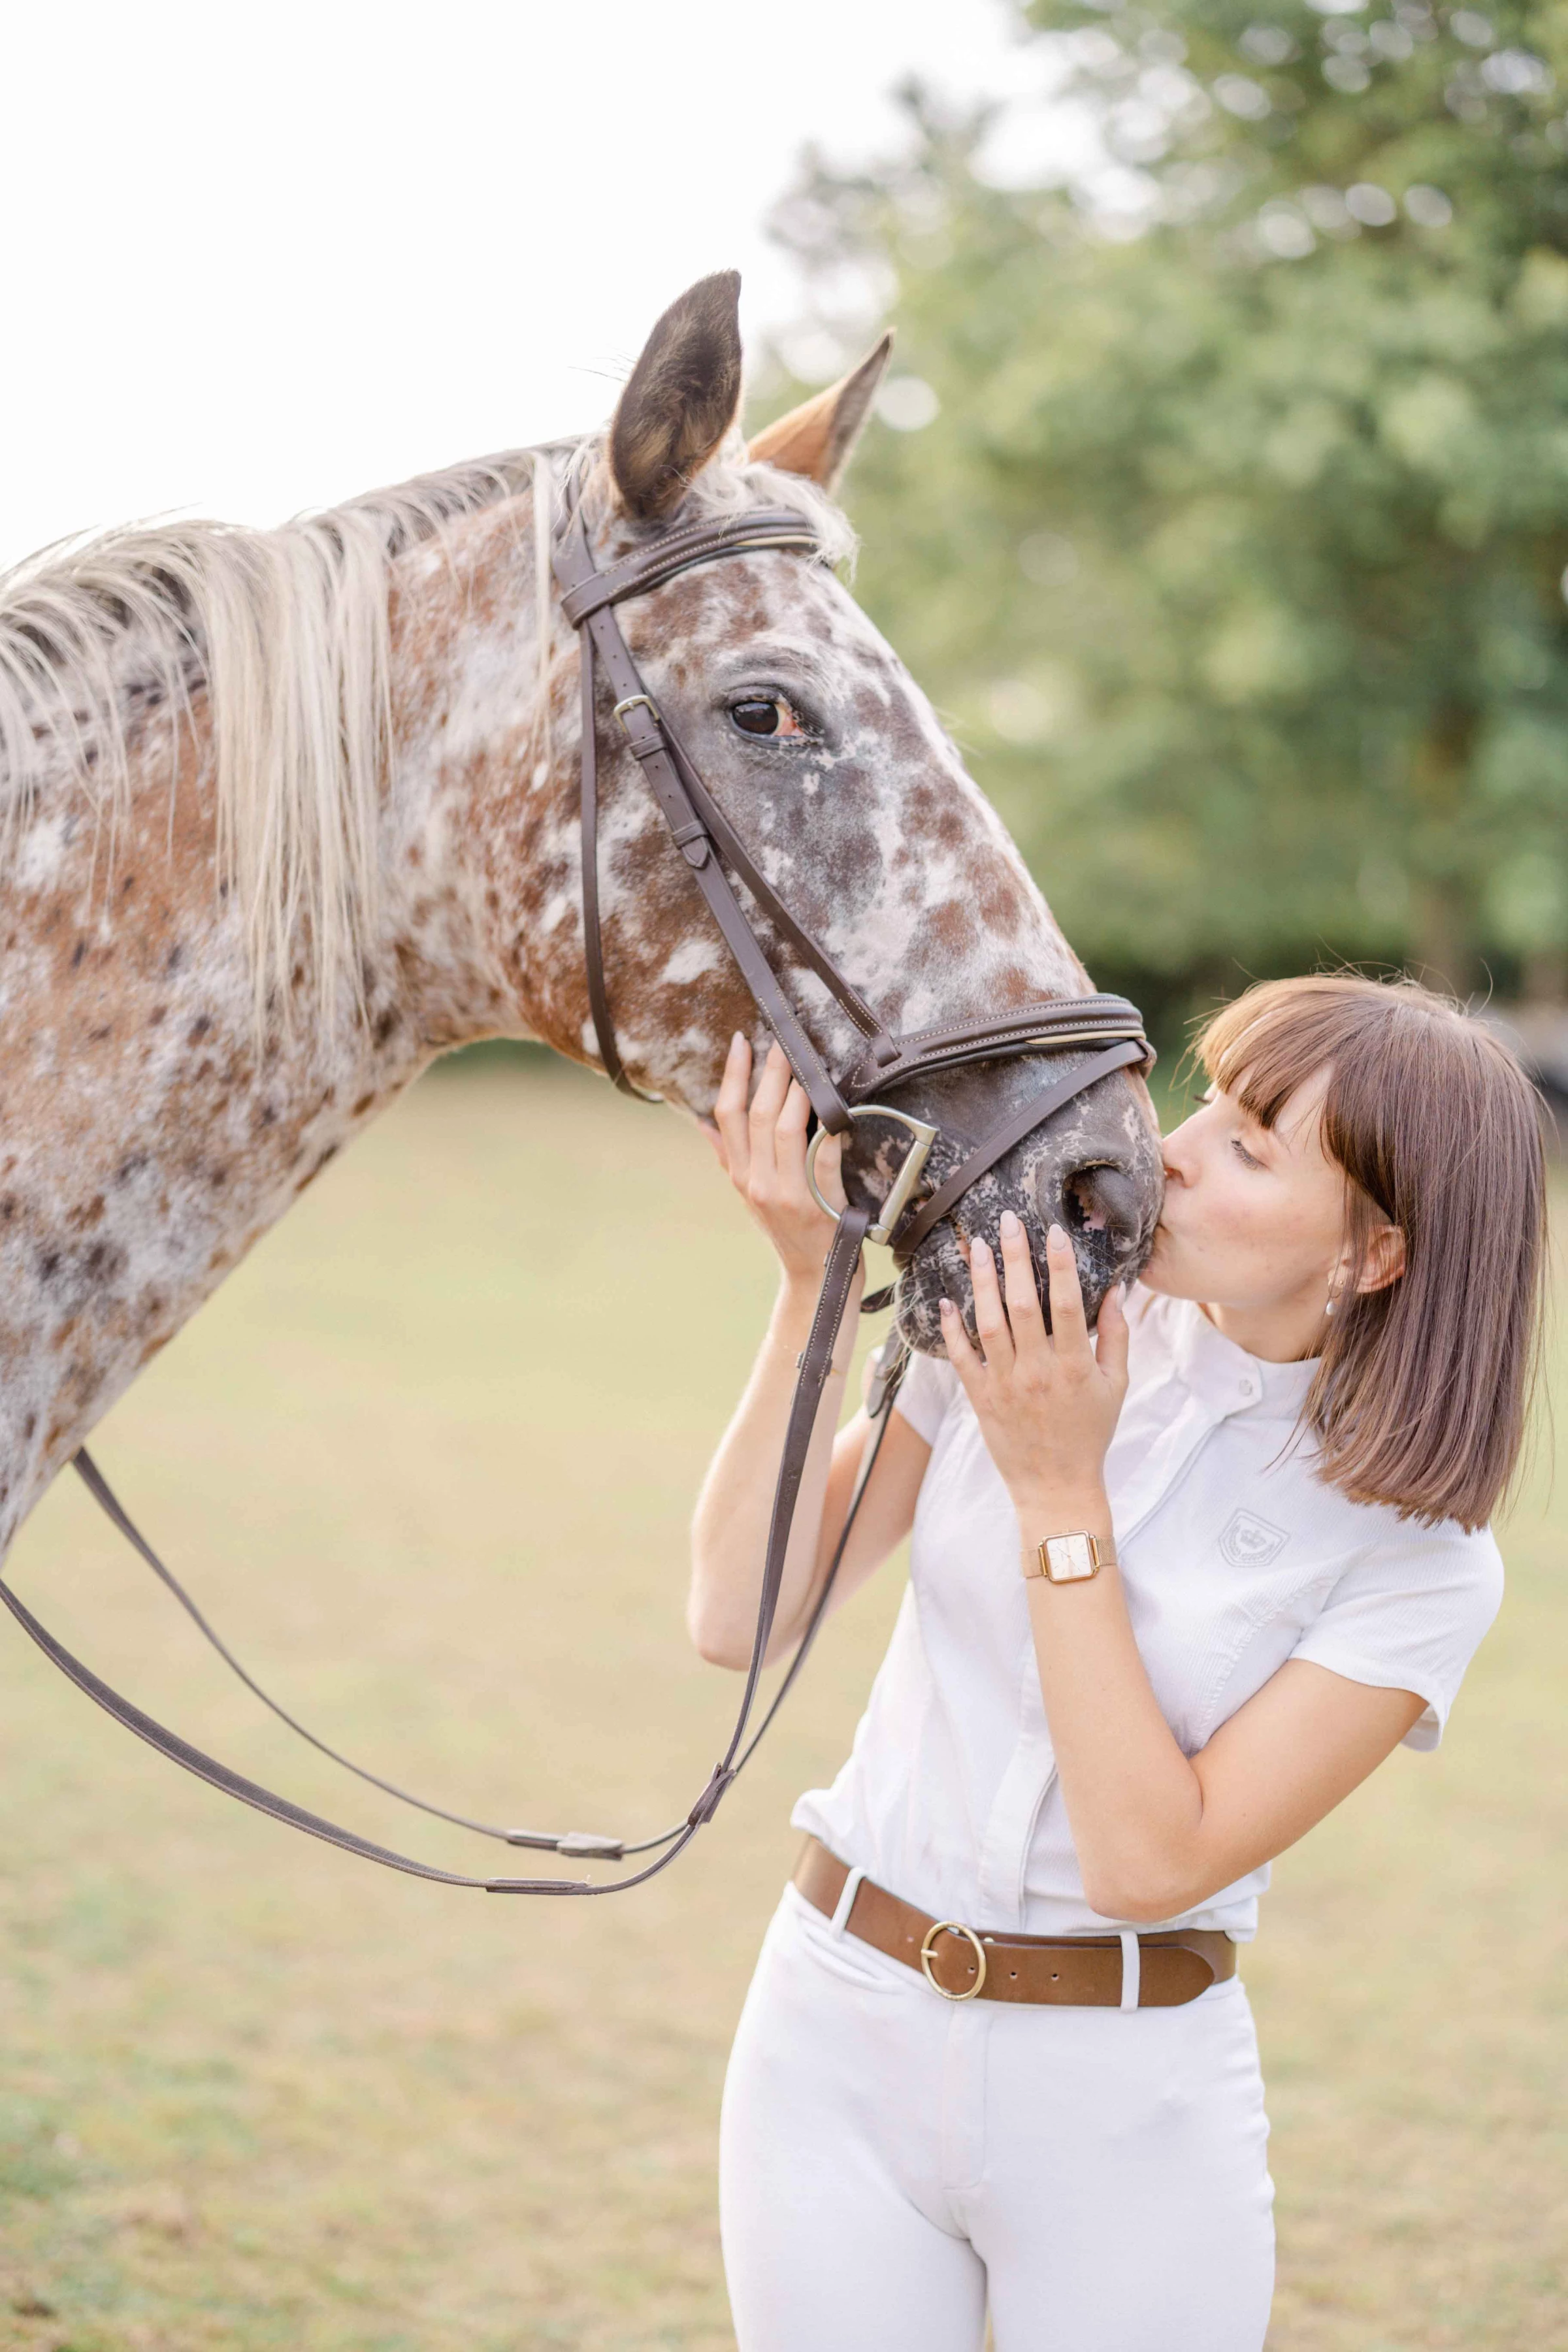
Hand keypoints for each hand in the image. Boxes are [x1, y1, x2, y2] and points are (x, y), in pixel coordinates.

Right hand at [705, 1035, 848, 1290]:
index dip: (734, 1074)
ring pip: (785, 1130)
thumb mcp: (750, 1196)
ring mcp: (787, 1194)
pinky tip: (835, 1108)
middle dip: (770, 1072)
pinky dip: (828, 1133)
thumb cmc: (787, 1230)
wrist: (816, 1276)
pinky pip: (822, 1159)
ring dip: (796, 1092)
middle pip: (756, 1115)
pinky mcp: (820, 1204)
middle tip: (782, 1041)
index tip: (742, 1041)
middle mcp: (757, 1182)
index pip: (727, 1114)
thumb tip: (702, 1124)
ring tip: (805, 1065)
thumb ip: (728, 1158)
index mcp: (740, 1175)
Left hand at [940, 1211, 1127, 1521]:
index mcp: (1074, 1365)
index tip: (1053, 1232)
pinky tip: (947, 1300)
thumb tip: (1117, 1291)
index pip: (1067, 1305)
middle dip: (1015, 1259)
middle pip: (1022, 1304)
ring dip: (982, 1282)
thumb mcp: (1116, 1386)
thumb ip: (1117, 1337)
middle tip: (1008, 1222)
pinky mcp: (981, 1398)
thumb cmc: (1090, 1433)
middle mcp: (1037, 1370)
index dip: (1060, 1266)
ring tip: (976, 1247)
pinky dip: (952, 1329)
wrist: (1056, 1485)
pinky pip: (963, 1358)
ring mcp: (1006, 1384)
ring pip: (989, 1323)